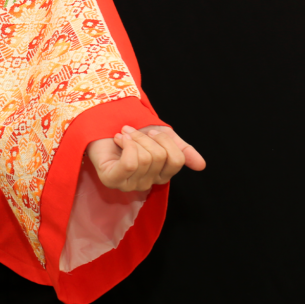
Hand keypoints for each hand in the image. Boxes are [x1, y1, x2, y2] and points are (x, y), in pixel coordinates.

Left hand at [86, 125, 205, 192]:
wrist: (103, 120)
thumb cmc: (132, 130)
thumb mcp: (162, 136)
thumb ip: (182, 149)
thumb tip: (202, 165)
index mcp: (160, 174)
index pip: (177, 160)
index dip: (165, 140)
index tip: (149, 131)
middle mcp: (146, 183)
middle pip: (159, 157)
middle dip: (145, 137)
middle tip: (131, 131)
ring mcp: (128, 184)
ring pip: (145, 159)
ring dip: (133, 138)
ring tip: (122, 135)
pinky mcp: (111, 179)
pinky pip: (130, 164)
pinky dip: (126, 145)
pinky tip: (118, 139)